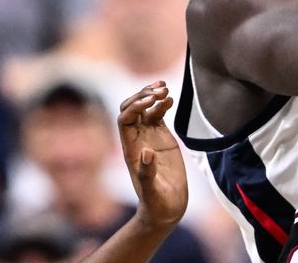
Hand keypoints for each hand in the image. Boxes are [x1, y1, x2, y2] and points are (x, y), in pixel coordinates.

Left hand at [118, 83, 187, 229]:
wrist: (166, 209)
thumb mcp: (152, 191)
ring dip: (152, 95)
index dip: (135, 106)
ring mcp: (149, 137)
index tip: (151, 100)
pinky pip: (158, 115)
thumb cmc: (157, 204)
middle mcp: (138, 140)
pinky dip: (164, 104)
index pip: (125, 119)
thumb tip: (146, 152)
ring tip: (165, 88)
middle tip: (160, 89)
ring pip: (145, 108)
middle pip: (131, 109)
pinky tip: (171, 99)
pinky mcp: (162, 138)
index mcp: (131, 149)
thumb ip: (147, 173)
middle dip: (142, 95)